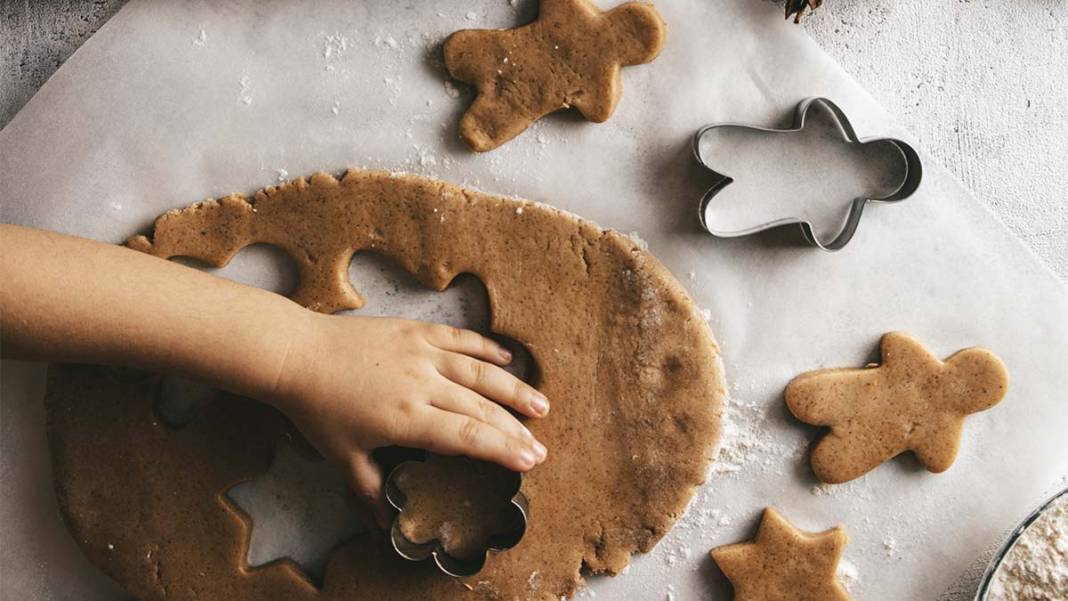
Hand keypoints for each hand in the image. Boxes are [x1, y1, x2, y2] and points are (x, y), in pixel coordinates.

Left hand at [268, 314, 549, 527]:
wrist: (297, 355)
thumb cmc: (318, 408)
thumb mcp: (342, 457)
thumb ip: (369, 489)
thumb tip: (385, 522)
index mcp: (407, 418)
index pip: (467, 437)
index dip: (502, 450)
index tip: (528, 461)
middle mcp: (421, 384)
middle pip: (480, 409)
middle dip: (515, 430)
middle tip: (540, 447)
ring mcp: (421, 353)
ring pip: (479, 372)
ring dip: (513, 389)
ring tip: (540, 404)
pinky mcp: (415, 331)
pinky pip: (459, 337)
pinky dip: (486, 347)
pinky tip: (507, 358)